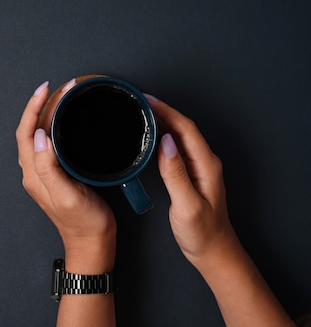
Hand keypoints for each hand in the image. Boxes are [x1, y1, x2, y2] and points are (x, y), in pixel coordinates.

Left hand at [16, 82, 115, 272]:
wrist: (92, 243)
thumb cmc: (83, 223)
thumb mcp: (67, 195)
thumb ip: (49, 167)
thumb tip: (39, 137)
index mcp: (34, 175)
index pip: (25, 132)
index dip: (33, 108)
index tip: (46, 89)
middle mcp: (34, 172)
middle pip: (29, 130)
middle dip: (39, 105)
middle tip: (57, 88)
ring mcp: (43, 174)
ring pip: (37, 136)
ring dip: (45, 114)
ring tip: (59, 97)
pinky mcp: (55, 175)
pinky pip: (48, 144)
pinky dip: (53, 127)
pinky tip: (64, 122)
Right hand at [148, 96, 237, 266]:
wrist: (213, 252)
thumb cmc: (203, 233)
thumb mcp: (187, 205)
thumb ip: (176, 173)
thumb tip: (166, 142)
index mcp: (206, 165)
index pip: (185, 128)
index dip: (166, 111)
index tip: (147, 100)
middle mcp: (204, 162)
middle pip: (182, 127)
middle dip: (162, 110)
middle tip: (138, 101)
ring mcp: (198, 167)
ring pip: (179, 135)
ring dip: (161, 121)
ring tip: (141, 112)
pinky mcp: (190, 174)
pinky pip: (175, 148)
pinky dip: (161, 136)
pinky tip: (150, 136)